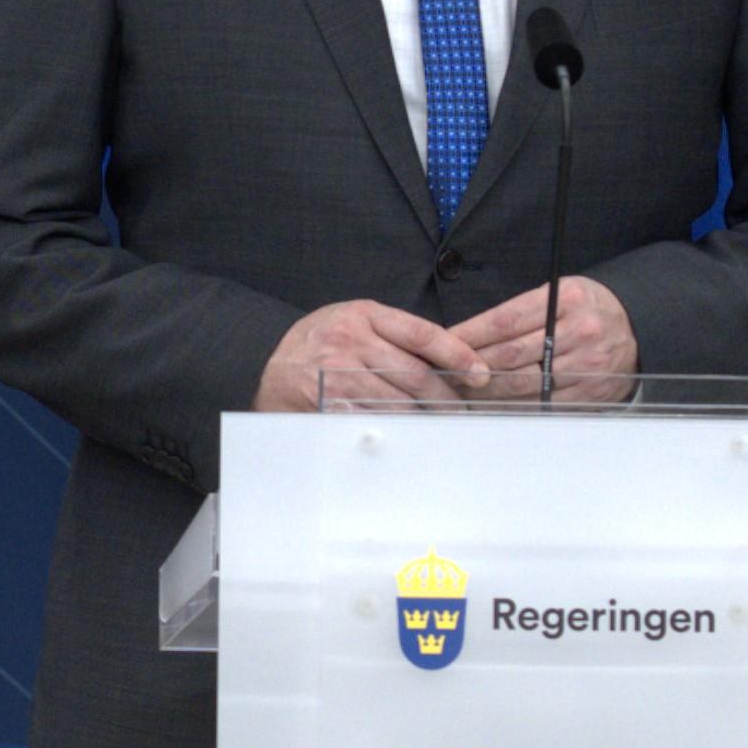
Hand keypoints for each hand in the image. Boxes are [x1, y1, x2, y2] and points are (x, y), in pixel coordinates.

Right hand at [253, 300, 491, 411]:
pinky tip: (411, 432)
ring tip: (442, 423)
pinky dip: (399, 428)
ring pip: (402, 403)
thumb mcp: (351, 320)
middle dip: (448, 396)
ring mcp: (340, 376)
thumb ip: (391, 333)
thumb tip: (445, 357)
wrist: (266, 367)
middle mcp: (352, 343)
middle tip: (463, 409)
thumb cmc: (318, 342)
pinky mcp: (331, 405)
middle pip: (418, 375)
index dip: (458, 354)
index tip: (480, 373)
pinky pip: (377, 420)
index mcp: (363, 315)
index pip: (423, 334)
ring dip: (427, 417)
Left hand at [451, 277, 636, 403]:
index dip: (471, 334)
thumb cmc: (587, 308)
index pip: (506, 320)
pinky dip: (515, 407)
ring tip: (463, 391)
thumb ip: (521, 312)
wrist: (638, 327)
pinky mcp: (591, 392)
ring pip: (525, 383)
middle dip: (473, 366)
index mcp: (567, 299)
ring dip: (488, 390)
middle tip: (446, 372)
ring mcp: (587, 364)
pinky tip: (495, 406)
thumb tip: (470, 336)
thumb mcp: (560, 292)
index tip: (446, 342)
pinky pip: (544, 405)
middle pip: (511, 354)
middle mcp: (579, 331)